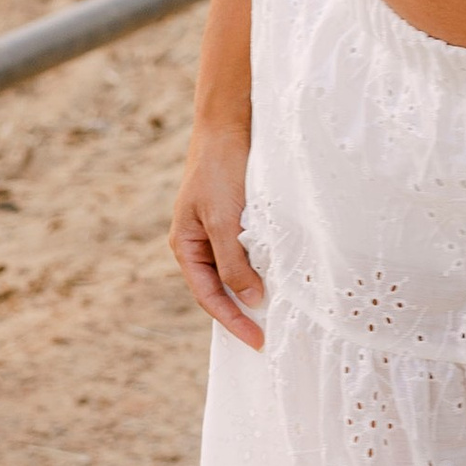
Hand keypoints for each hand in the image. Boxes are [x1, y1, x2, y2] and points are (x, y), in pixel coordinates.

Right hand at [172, 117, 264, 347]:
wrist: (229, 125)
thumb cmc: (219, 169)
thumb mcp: (223, 219)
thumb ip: (233, 261)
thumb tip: (250, 299)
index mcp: (185, 246)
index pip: (209, 296)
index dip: (233, 321)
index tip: (258, 340)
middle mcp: (199, 243)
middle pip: (220, 289)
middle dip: (242, 312)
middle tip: (270, 336)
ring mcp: (218, 231)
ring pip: (236, 272)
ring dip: (254, 291)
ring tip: (279, 315)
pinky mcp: (237, 219)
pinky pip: (249, 253)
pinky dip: (263, 268)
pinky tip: (281, 278)